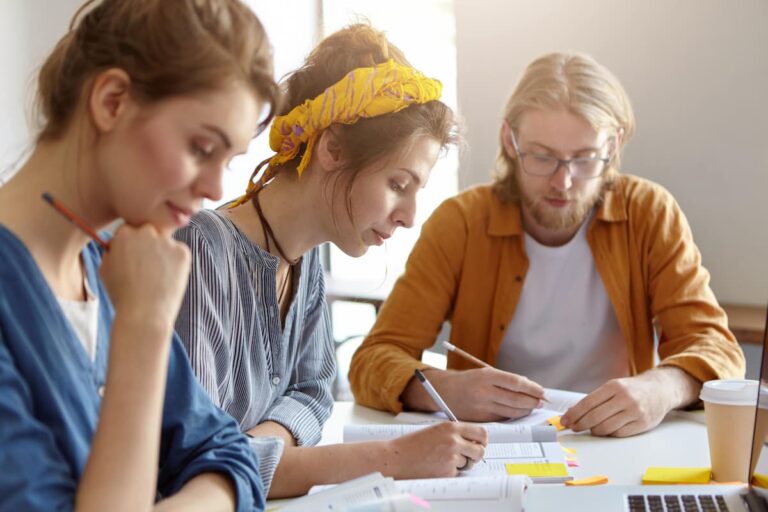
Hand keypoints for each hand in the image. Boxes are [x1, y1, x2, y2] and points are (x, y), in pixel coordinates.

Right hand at [101, 224, 190, 332]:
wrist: (143, 314)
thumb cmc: (122, 295)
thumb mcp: (105, 269)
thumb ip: (111, 251)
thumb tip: (116, 244)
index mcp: (124, 234)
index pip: (131, 230)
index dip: (132, 245)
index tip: (134, 258)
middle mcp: (146, 233)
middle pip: (150, 232)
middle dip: (149, 244)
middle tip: (148, 267)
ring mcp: (166, 241)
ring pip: (166, 243)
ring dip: (164, 254)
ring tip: (157, 277)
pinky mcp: (183, 252)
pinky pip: (180, 253)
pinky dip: (176, 263)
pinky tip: (168, 279)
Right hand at [387, 422, 487, 477]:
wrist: (396, 458)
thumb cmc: (411, 445)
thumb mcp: (435, 431)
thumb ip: (454, 433)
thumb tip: (471, 440)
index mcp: (451, 427)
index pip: (481, 432)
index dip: (482, 440)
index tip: (479, 443)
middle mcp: (454, 440)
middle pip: (481, 450)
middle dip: (475, 455)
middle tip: (467, 456)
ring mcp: (451, 457)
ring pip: (469, 463)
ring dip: (460, 464)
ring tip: (442, 460)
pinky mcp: (447, 471)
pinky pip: (457, 473)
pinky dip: (450, 472)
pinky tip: (436, 467)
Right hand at [412, 368, 545, 421]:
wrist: (444, 391)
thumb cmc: (466, 381)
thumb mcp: (484, 373)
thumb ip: (504, 380)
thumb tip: (528, 386)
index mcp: (487, 376)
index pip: (516, 382)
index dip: (532, 388)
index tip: (541, 391)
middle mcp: (485, 391)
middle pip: (517, 399)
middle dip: (533, 401)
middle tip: (541, 401)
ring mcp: (482, 406)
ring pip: (512, 411)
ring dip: (526, 410)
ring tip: (532, 406)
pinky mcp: (481, 418)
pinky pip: (503, 418)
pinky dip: (513, 416)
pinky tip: (518, 412)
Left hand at [560, 368, 700, 436]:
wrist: (660, 390)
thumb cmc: (631, 389)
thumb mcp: (614, 387)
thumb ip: (596, 399)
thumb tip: (573, 413)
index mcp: (614, 386)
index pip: (588, 403)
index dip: (574, 414)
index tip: (565, 420)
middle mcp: (625, 398)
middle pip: (595, 417)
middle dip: (580, 424)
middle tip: (573, 427)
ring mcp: (635, 412)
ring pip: (606, 427)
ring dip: (594, 430)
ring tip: (591, 428)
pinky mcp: (642, 424)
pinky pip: (618, 434)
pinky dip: (609, 433)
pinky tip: (606, 430)